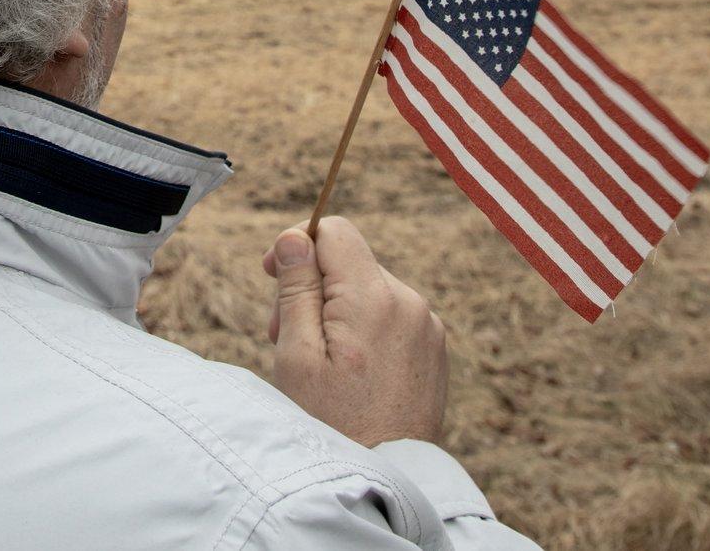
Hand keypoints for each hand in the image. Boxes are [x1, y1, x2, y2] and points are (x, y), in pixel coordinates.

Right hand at [262, 216, 448, 447]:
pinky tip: (351, 371)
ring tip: (321, 362)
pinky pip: (391, 315)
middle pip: (348, 263)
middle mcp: (409, 302)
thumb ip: (297, 289)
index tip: (274, 274)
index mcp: (373, 299)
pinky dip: (365, 329)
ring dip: (337, 311)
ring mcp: (427, 325)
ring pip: (368, 290)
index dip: (298, 244)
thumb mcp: (297, 355)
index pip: (335, 231)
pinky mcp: (435, 346)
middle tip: (286, 338)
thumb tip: (295, 237)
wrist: (388, 477)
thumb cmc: (333, 423)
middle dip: (312, 288)